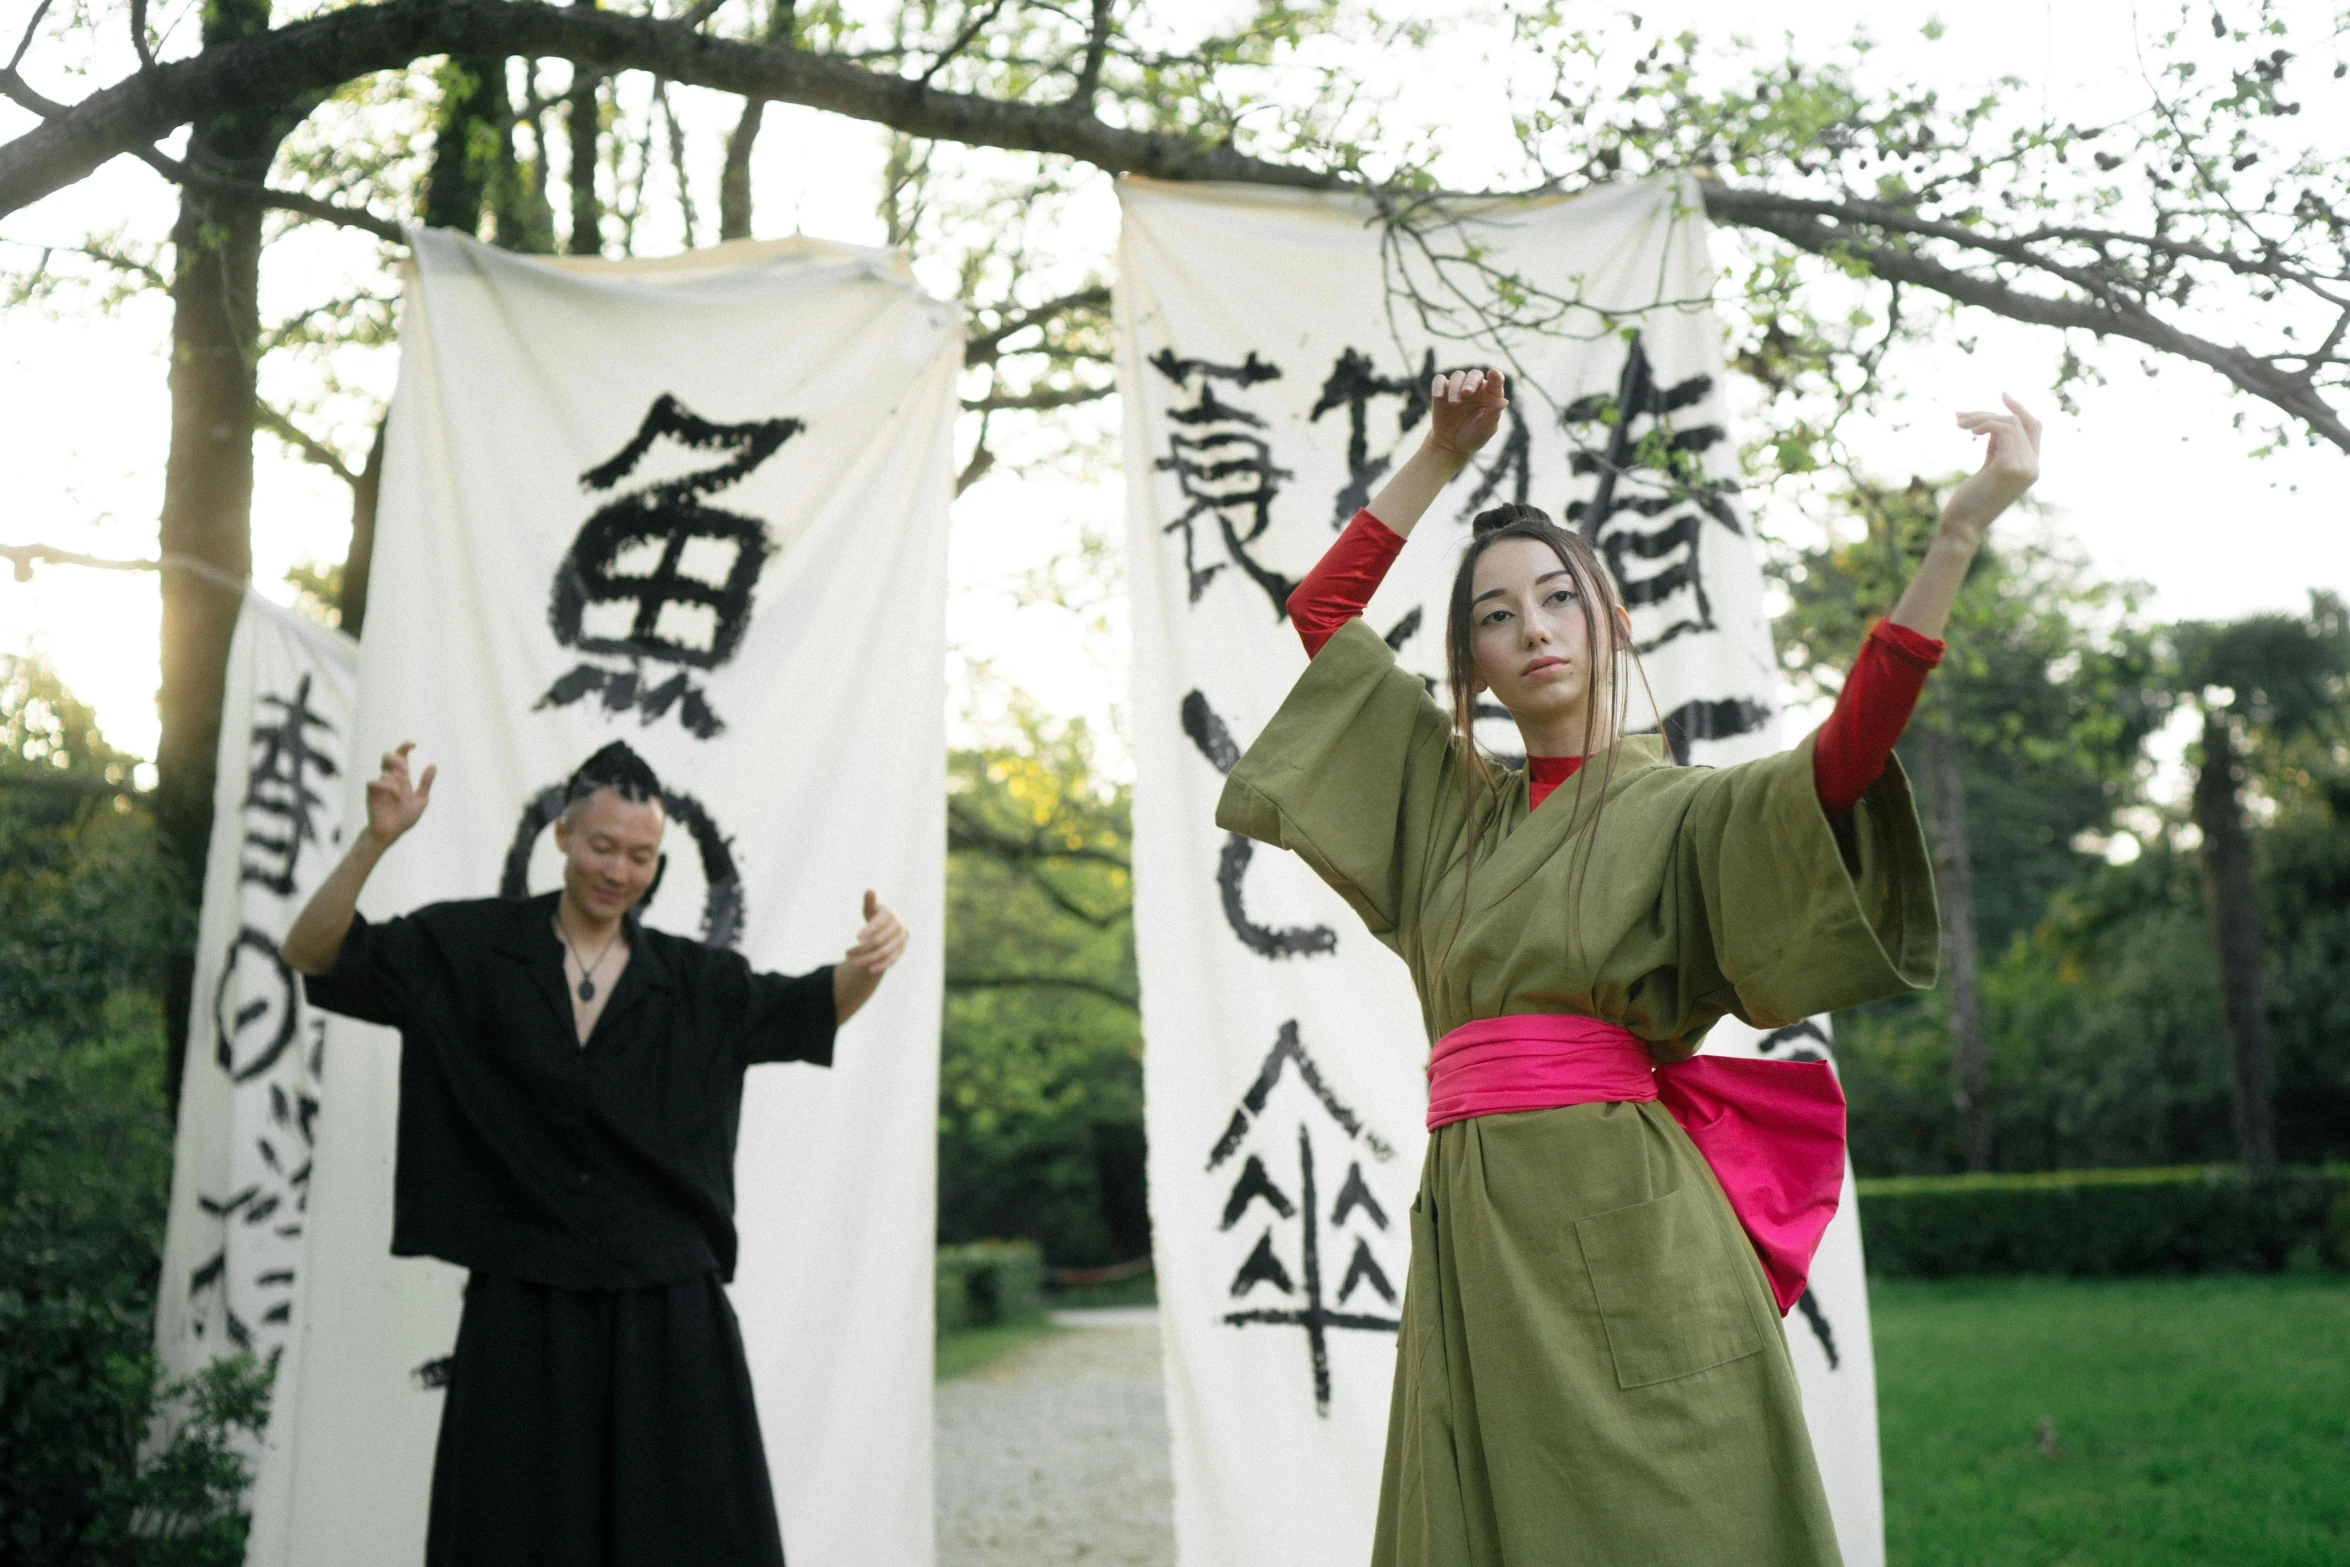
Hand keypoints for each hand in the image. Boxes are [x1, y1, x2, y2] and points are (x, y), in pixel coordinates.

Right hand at [363, 742, 435, 844]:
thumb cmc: (405, 816)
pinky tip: (392, 790)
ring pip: (385, 771)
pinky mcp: (371, 794)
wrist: (392, 832)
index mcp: (402, 778)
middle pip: (388, 757)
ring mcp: (380, 785)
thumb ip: (425, 783)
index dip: (405, 747)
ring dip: (396, 780)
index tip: (414, 744)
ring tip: (401, 793)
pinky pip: (373, 782)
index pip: (401, 756)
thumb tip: (433, 765)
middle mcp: (390, 778)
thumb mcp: (420, 800)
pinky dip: (383, 784)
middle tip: (406, 768)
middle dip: (397, 758)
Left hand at [844, 890, 906, 978]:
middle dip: (862, 948)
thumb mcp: (873, 909)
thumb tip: (869, 891)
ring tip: (853, 963)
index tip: (857, 937)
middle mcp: (898, 927)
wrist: (892, 928)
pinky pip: (892, 959)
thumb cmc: (878, 916)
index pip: (879, 923)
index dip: (868, 930)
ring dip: (868, 959)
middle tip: (846, 954)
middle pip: (879, 940)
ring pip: (885, 951)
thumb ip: (870, 902)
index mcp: (890, 915)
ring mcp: (901, 940)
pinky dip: (881, 965)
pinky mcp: (901, 950)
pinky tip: (869, 970)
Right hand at [1425, 368, 1507, 461]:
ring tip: (1454, 403)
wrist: (1451, 445)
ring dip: (1455, 387)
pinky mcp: (1442, 391)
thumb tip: (1504, 401)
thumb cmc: (1474, 436)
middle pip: (1475, 375)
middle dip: (1471, 381)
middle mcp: (1475, 388)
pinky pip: (1439, 380)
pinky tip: (1438, 396)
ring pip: (1458, 376)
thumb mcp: (1486, 429)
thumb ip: (1493, 415)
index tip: (1494, 374)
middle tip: (1466, 392)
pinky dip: (1438, 385)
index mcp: (1490, 395)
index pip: (1496, 381)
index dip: (1496, 376)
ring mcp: (1458, 388)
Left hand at [1939, 394, 2042, 540]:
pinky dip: (1983, 424)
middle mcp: (2034, 466)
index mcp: (2032, 467)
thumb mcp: (1989, 467)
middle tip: (1958, 417)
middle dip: (1987, 413)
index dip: (2020, 408)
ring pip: (2008, 423)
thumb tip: (1993, 421)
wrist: (1963, 526)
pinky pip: (2001, 430)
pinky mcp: (2010, 466)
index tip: (2002, 394)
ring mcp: (2025, 467)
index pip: (2035, 427)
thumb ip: (1998, 446)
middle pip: (2018, 422)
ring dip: (1979, 418)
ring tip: (1958, 424)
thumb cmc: (1971, 499)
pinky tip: (1967, 431)